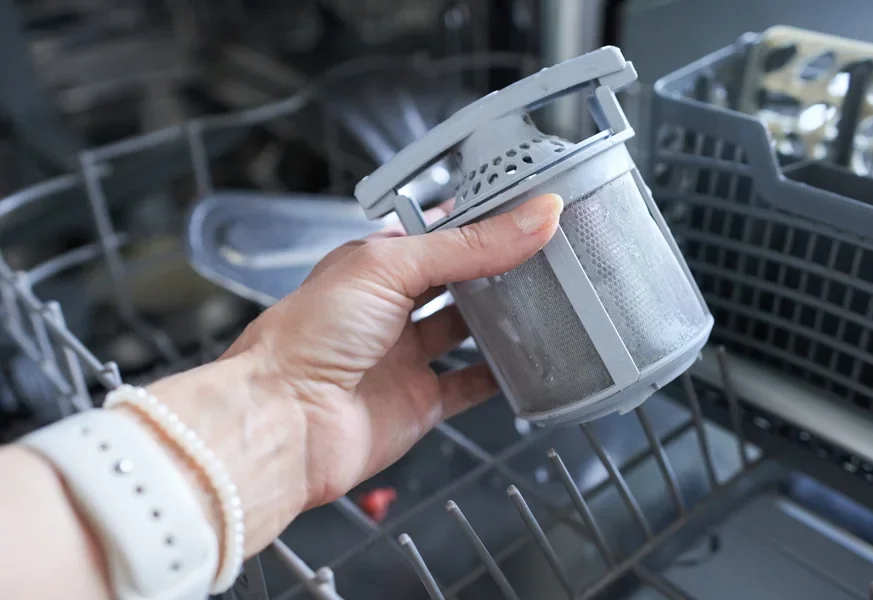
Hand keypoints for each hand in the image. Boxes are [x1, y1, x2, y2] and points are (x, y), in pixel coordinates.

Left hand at [147, 193, 562, 554]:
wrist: (285, 422)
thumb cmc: (307, 337)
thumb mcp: (390, 268)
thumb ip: (467, 246)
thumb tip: (534, 216)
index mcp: (373, 265)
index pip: (437, 232)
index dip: (479, 221)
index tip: (526, 209)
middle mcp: (387, 309)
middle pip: (454, 281)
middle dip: (495, 268)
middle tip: (545, 252)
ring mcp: (403, 357)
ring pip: (465, 331)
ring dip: (500, 319)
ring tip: (545, 299)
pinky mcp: (418, 402)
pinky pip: (468, 386)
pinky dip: (498, 377)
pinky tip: (525, 364)